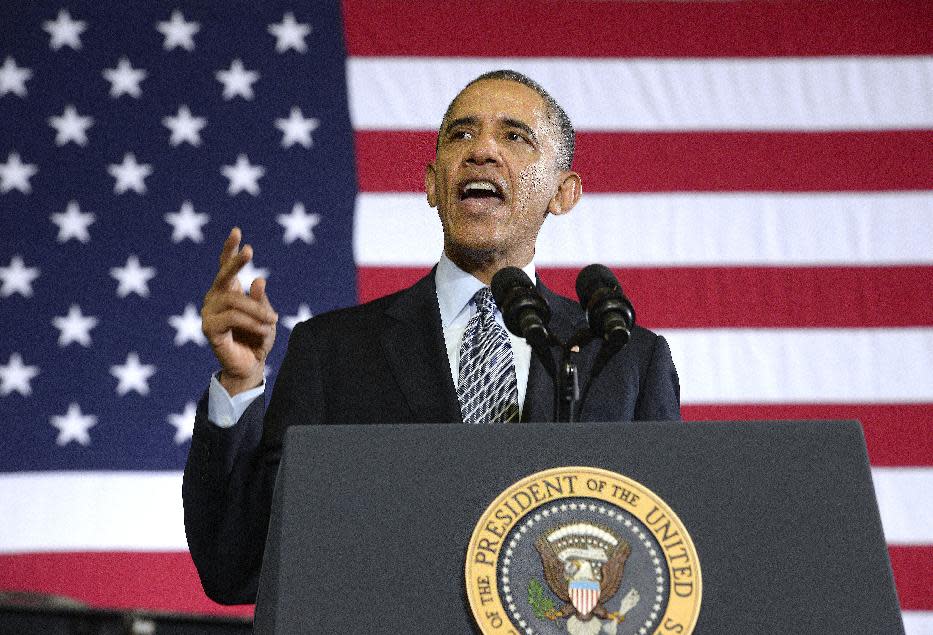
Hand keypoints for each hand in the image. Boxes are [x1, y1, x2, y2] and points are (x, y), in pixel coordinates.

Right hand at [201, 227, 277, 394]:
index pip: (226, 266)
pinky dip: (251, 322)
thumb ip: (261, 300)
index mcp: (228, 291)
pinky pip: (232, 317)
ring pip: (234, 300)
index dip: (230, 249)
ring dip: (257, 310)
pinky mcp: (209, 328)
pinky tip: (262, 330)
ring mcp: (209, 312)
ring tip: (272, 321)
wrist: (251, 366)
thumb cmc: (258, 338)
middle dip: (236, 262)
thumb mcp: (266, 316)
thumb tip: (258, 279)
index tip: (237, 231)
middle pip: (223, 275)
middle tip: (250, 251)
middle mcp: (215, 298)